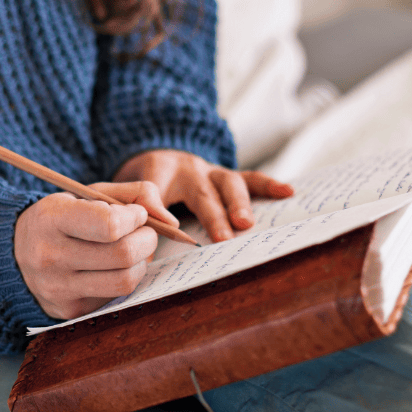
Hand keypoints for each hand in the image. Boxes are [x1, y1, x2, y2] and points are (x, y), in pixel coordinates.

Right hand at [14, 182, 177, 319]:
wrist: (15, 251)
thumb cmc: (63, 217)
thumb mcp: (89, 193)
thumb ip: (136, 194)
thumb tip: (172, 222)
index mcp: (51, 219)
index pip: (109, 225)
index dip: (135, 218)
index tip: (135, 214)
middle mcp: (50, 256)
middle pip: (123, 255)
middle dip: (147, 240)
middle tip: (144, 232)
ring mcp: (57, 288)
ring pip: (125, 282)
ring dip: (141, 263)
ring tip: (133, 250)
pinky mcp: (68, 310)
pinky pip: (115, 297)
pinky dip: (124, 279)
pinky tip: (113, 268)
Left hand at [113, 150, 293, 241]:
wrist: (155, 158)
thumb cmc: (140, 185)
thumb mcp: (124, 194)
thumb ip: (129, 216)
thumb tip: (136, 254)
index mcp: (155, 171)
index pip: (153, 186)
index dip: (157, 207)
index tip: (167, 229)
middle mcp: (186, 168)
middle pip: (200, 190)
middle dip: (212, 215)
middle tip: (222, 238)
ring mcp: (209, 171)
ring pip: (227, 183)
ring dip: (238, 204)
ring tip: (246, 224)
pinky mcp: (226, 176)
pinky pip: (249, 178)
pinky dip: (268, 186)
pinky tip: (288, 192)